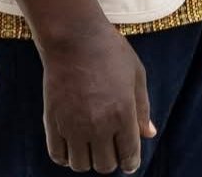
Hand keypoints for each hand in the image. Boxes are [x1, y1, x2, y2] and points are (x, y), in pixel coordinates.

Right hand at [39, 26, 154, 172]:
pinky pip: (58, 155)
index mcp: (123, 114)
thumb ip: (143, 109)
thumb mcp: (137, 77)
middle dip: (111, 161)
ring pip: (80, 165)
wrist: (75, 38)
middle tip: (110, 149)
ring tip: (91, 147)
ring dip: (88, 160)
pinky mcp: (52, 122)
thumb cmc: (111, 53)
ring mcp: (72, 125)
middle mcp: (98, 125)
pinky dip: (66, 157)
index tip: (129, 163)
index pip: (128, 155)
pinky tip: (73, 147)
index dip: (131, 163)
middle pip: (104, 165)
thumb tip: (149, 134)